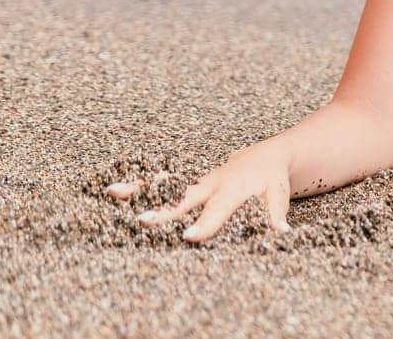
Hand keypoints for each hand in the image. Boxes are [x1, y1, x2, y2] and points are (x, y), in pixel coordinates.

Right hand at [106, 142, 293, 242]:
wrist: (267, 155)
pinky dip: (140, 185)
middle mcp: (211, 184)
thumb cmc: (272, 179)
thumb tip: (280, 234)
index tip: (188, 237)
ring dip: (140, 188)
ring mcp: (197, 181)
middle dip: (163, 210)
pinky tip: (115, 190)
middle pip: (184, 198)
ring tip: (112, 192)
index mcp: (232, 189)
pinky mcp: (190, 180)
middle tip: (142, 222)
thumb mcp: (279, 194)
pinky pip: (163, 183)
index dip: (204, 225)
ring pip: (167, 185)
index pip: (217, 210)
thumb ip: (275, 214)